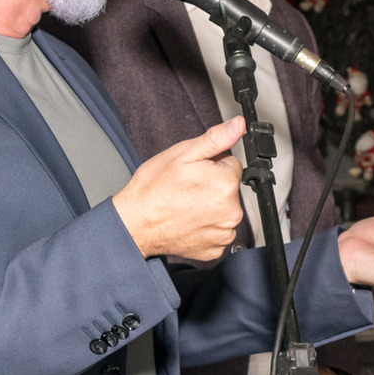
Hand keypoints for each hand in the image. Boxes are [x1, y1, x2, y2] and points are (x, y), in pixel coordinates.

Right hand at [112, 117, 245, 259]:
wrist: (135, 222)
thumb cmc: (154, 189)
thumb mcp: (183, 153)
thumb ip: (216, 138)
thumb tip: (238, 124)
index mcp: (226, 184)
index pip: (232, 164)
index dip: (213, 165)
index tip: (196, 172)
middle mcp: (231, 211)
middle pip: (230, 188)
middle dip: (213, 185)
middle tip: (188, 188)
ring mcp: (223, 233)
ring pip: (225, 209)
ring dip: (211, 206)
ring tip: (186, 204)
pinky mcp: (215, 249)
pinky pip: (218, 231)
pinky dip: (206, 226)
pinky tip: (189, 220)